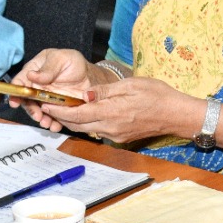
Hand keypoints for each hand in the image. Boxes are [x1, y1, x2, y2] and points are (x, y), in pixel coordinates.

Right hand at [11, 50, 111, 131]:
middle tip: (37, 116)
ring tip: (47, 123)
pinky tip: (55, 126)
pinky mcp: (54, 108)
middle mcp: (36, 86)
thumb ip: (49, 67)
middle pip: (26, 99)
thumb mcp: (63, 59)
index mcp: (34, 70)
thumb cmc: (75, 64)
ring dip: (40, 118)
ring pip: (37, 110)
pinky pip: (50, 117)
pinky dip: (52, 122)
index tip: (15, 102)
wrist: (91, 79)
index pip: (20, 81)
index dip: (15, 91)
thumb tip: (31, 75)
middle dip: (30, 109)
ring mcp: (44, 98)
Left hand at [39, 77, 192, 142]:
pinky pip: (98, 130)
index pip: (77, 114)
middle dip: (61, 116)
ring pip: (86, 129)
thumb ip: (105, 91)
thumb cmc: (157, 95)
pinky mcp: (120, 137)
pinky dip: (88, 122)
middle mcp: (110, 127)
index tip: (46, 103)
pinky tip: (86, 113)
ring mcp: (115, 134)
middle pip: (78, 124)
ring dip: (74, 120)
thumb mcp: (130, 85)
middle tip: (48, 105)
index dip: (58, 110)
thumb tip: (83, 94)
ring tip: (63, 109)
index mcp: (111, 112)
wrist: (176, 115)